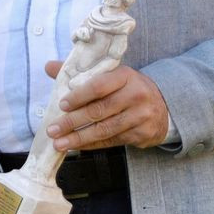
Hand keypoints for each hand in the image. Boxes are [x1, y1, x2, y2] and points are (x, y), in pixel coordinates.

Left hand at [45, 60, 172, 151]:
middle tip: (53, 129)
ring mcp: (140, 116)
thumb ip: (80, 72)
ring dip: (79, 138)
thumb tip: (49, 67)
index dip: (79, 96)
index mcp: (125, 76)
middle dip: (73, 122)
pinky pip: (112, 141)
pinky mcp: (142, 134)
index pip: (99, 85)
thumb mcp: (111, 75)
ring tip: (60, 143)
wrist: (164, 106)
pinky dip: (92, 145)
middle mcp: (135, 95)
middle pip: (100, 110)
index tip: (61, 105)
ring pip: (105, 129)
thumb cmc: (128, 88)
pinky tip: (77, 146)